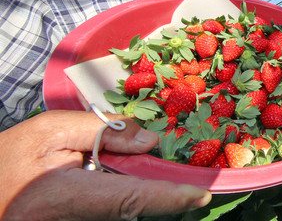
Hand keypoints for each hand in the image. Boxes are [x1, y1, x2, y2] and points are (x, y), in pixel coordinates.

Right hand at [0, 110, 210, 219]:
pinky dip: (131, 190)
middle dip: (166, 188)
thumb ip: (100, 131)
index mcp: (72, 195)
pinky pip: (115, 207)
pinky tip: (129, 169)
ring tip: (163, 167)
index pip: (133, 197)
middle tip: (192, 171)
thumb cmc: (7, 161)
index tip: (201, 194)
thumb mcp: (49, 131)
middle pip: (136, 203)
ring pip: (127, 207)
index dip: (170, 197)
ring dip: (148, 187)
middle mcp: (81, 218)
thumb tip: (148, 140)